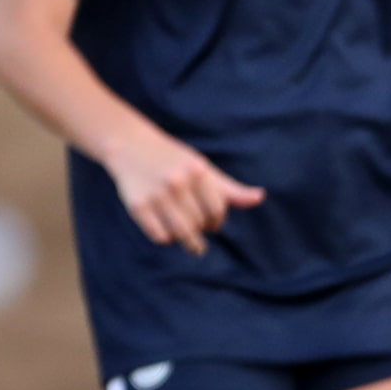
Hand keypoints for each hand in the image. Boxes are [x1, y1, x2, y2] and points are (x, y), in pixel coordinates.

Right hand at [104, 125, 262, 255]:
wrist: (130, 145)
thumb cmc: (174, 160)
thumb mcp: (204, 169)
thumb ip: (230, 188)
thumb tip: (259, 197)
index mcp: (198, 172)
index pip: (217, 211)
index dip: (217, 221)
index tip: (212, 224)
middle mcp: (177, 182)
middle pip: (199, 223)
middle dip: (201, 229)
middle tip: (198, 228)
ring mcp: (156, 194)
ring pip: (181, 233)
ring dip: (189, 242)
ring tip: (192, 244)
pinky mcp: (137, 205)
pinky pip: (159, 236)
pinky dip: (167, 239)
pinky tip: (168, 232)